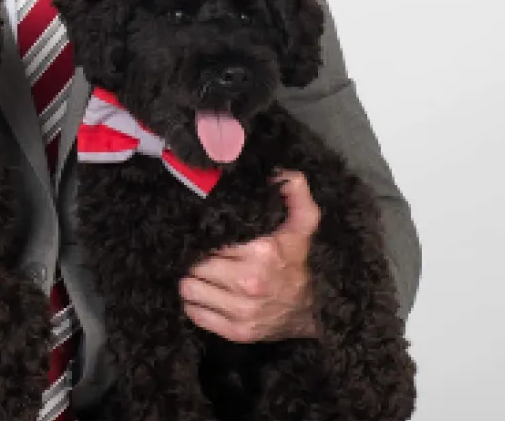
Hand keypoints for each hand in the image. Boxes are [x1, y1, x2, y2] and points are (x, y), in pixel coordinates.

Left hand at [179, 170, 320, 342]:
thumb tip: (279, 170)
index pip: (212, 240)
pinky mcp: (236, 333)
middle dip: (196, 259)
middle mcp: (249, 283)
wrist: (315, 311)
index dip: (205, 236)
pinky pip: (195, 314)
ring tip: (202, 274)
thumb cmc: (301, 262)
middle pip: (195, 265)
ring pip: (189, 289)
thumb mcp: (304, 224)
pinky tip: (207, 294)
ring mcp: (242, 311)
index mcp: (262, 252)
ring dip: (192, 281)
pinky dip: (196, 303)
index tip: (207, 235)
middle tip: (203, 255)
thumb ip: (295, 192)